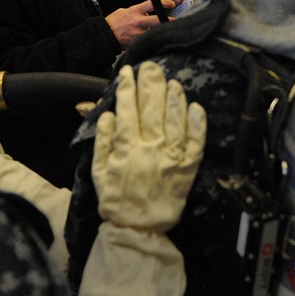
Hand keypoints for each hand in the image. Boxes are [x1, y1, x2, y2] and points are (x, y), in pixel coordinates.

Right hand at [93, 61, 205, 232]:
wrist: (137, 229)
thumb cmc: (115, 200)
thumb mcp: (97, 173)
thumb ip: (101, 143)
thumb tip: (106, 114)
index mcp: (126, 149)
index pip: (127, 110)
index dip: (127, 88)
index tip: (127, 71)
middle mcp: (149, 150)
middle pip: (151, 110)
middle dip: (150, 84)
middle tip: (151, 66)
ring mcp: (171, 159)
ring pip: (175, 122)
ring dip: (174, 99)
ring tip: (172, 82)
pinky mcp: (187, 169)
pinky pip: (195, 144)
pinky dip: (197, 125)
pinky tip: (196, 107)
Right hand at [106, 0, 174, 48]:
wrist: (105, 35)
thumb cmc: (114, 22)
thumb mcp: (125, 11)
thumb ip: (137, 10)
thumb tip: (147, 10)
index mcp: (135, 11)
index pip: (152, 4)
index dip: (164, 2)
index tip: (172, 3)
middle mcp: (139, 21)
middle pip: (158, 19)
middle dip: (169, 19)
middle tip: (175, 20)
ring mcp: (139, 33)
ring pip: (155, 31)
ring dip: (159, 31)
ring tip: (164, 31)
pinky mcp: (138, 41)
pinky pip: (148, 39)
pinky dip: (151, 39)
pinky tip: (153, 39)